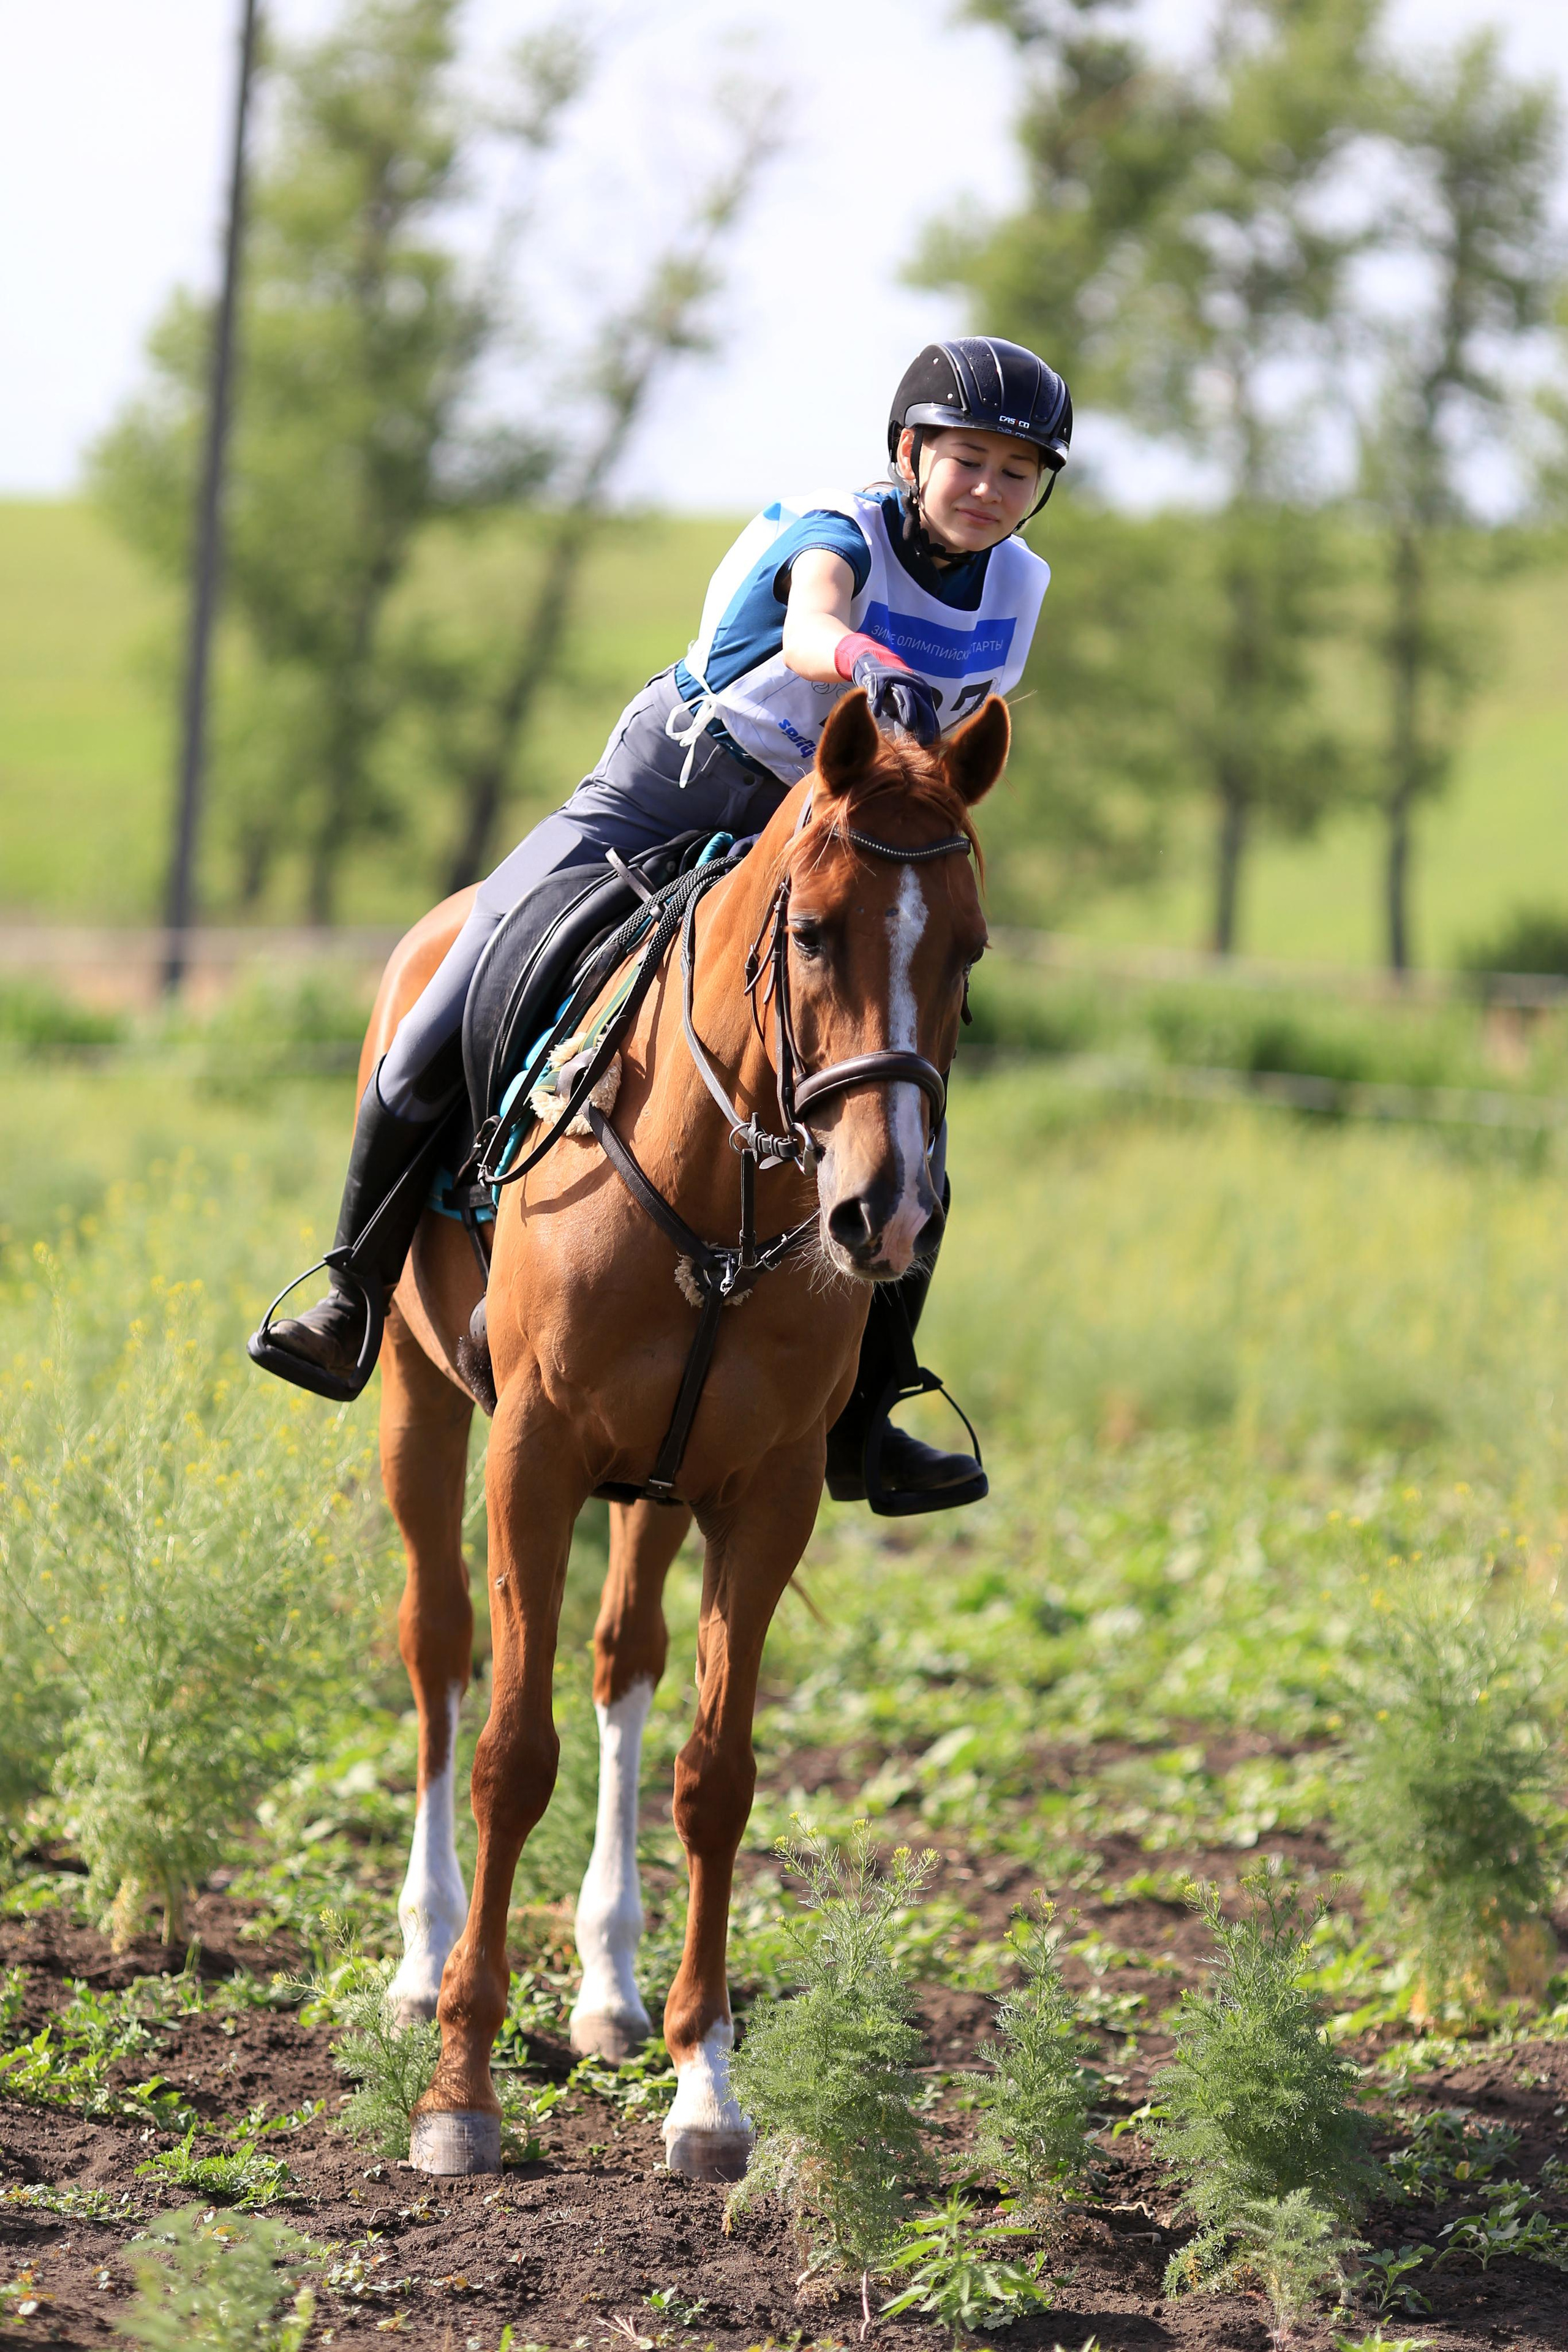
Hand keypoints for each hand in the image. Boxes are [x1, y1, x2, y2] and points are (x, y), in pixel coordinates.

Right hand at [833, 631, 939, 745]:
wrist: (872, 671)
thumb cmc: (892, 695)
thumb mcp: (906, 708)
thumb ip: (915, 722)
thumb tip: (926, 744)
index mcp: (921, 691)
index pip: (928, 711)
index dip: (930, 727)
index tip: (930, 745)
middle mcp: (911, 684)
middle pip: (920, 702)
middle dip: (924, 720)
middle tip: (924, 739)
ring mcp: (895, 679)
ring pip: (905, 694)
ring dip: (908, 709)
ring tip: (909, 725)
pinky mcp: (879, 678)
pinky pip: (879, 689)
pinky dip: (877, 701)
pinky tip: (876, 714)